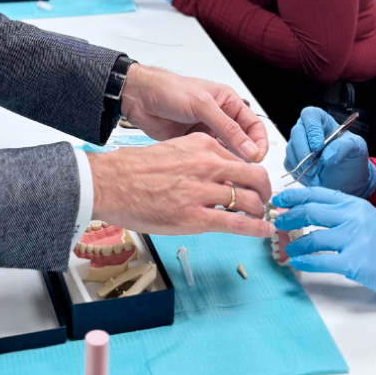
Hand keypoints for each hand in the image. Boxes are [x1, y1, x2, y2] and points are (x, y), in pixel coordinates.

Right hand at [90, 133, 271, 238]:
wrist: (110, 183)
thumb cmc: (135, 169)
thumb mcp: (174, 150)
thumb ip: (201, 161)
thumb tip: (222, 179)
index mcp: (202, 145)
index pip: (241, 156)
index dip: (252, 172)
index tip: (254, 181)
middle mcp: (207, 164)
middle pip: (255, 176)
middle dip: (265, 190)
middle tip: (266, 198)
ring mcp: (202, 191)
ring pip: (250, 200)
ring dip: (260, 210)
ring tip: (262, 216)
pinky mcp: (195, 217)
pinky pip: (237, 223)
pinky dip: (256, 227)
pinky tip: (264, 229)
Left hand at [120, 62, 267, 161]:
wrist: (140, 98)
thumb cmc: (169, 90)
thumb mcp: (202, 105)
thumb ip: (227, 128)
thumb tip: (250, 149)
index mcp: (228, 102)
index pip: (253, 125)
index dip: (259, 142)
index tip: (258, 158)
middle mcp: (220, 117)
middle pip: (242, 141)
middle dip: (246, 156)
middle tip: (247, 173)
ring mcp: (206, 131)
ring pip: (226, 152)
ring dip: (229, 164)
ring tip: (231, 177)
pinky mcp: (193, 143)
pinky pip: (209, 157)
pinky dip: (213, 167)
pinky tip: (214, 175)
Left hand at [271, 187, 375, 310]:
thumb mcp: (369, 218)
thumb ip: (344, 213)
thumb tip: (312, 213)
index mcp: (356, 204)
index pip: (318, 193)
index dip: (294, 196)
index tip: (280, 200)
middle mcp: (353, 217)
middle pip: (310, 211)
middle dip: (289, 216)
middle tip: (278, 222)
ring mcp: (353, 239)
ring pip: (312, 237)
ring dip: (295, 244)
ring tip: (288, 248)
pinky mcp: (353, 262)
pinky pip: (320, 260)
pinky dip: (305, 261)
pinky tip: (297, 262)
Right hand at [285, 107, 375, 196]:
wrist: (350, 177)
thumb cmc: (352, 156)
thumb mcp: (356, 146)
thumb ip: (343, 147)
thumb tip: (325, 157)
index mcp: (322, 121)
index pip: (310, 115)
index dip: (312, 129)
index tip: (318, 146)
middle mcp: (307, 131)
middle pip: (297, 132)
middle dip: (303, 149)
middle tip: (312, 163)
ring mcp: (299, 146)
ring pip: (291, 148)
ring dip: (301, 162)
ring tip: (315, 174)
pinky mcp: (294, 161)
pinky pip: (289, 163)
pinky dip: (298, 171)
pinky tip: (311, 178)